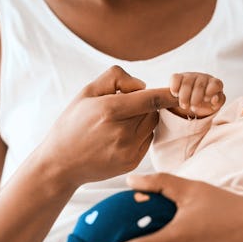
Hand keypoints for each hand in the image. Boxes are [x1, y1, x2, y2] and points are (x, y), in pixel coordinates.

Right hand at [37, 65, 178, 186]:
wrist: (61, 163)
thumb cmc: (73, 123)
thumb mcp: (86, 92)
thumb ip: (115, 78)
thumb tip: (142, 85)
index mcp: (110, 111)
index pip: (151, 99)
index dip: (169, 93)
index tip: (181, 88)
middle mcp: (122, 132)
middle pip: (152, 111)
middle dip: (145, 104)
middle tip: (124, 106)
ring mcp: (128, 150)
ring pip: (152, 125)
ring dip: (144, 118)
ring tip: (121, 121)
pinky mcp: (132, 162)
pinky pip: (147, 140)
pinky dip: (140, 133)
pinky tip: (120, 135)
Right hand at [169, 72, 224, 117]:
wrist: (192, 100)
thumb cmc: (205, 102)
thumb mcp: (214, 105)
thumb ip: (218, 102)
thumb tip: (214, 98)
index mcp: (214, 83)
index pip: (216, 84)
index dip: (211, 91)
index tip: (205, 99)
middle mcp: (203, 77)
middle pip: (199, 85)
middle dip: (195, 99)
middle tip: (192, 107)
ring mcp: (190, 76)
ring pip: (186, 83)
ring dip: (184, 97)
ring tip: (184, 105)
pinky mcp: (178, 76)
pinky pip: (175, 78)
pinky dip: (174, 88)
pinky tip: (176, 94)